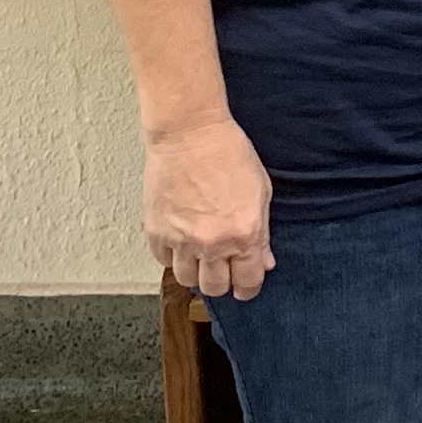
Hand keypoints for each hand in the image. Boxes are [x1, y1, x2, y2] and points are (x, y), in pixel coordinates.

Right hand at [144, 119, 273, 300]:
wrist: (190, 134)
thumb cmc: (228, 154)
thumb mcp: (261, 192)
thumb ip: (263, 233)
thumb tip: (264, 260)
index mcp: (244, 234)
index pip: (248, 281)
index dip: (249, 288)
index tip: (247, 287)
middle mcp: (212, 243)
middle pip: (215, 287)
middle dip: (222, 283)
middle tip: (224, 271)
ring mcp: (181, 240)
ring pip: (187, 279)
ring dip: (196, 272)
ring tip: (202, 255)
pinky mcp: (156, 232)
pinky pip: (164, 261)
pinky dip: (173, 257)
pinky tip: (182, 242)